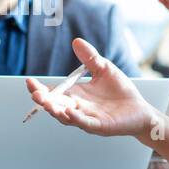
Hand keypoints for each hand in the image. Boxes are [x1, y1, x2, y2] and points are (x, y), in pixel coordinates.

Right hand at [24, 38, 158, 139]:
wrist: (139, 109)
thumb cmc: (120, 91)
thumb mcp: (104, 69)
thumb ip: (90, 57)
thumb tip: (76, 41)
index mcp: (74, 95)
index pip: (52, 92)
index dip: (40, 89)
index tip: (29, 81)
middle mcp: (76, 108)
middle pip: (54, 106)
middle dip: (43, 101)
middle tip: (34, 94)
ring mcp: (87, 119)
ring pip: (66, 117)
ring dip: (55, 111)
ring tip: (46, 103)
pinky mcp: (100, 126)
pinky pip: (85, 123)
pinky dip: (76, 119)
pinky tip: (69, 113)